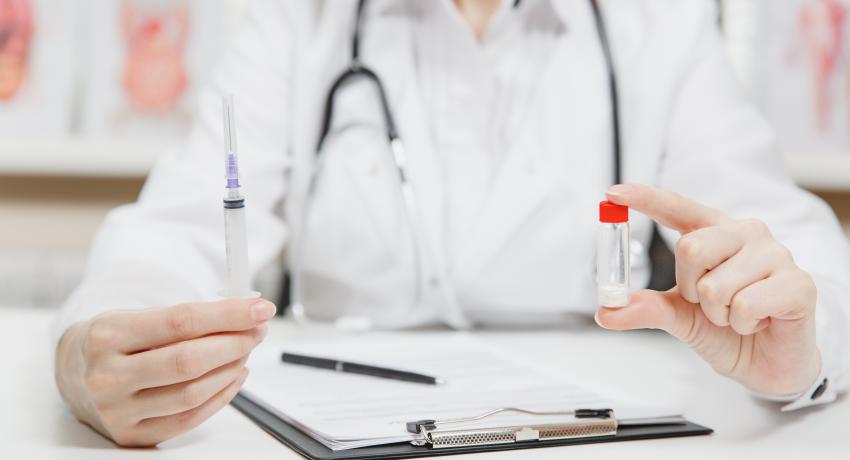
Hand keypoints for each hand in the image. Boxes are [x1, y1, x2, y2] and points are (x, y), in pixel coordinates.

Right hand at [54, 298, 275, 446]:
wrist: (75, 373)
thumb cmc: (117, 340)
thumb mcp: (137, 316)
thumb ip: (187, 316)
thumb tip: (246, 312)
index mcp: (107, 335)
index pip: (180, 321)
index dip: (227, 314)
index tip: (259, 308)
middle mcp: (108, 376)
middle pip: (188, 361)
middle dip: (234, 343)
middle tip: (258, 330)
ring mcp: (118, 411)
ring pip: (191, 394)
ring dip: (231, 369)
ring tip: (246, 350)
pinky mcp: (132, 435)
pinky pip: (189, 419)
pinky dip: (221, 396)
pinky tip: (235, 375)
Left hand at [595, 184, 820, 396]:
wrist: (767, 364)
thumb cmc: (725, 329)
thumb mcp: (678, 316)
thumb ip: (645, 307)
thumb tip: (605, 311)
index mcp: (714, 232)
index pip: (678, 207)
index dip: (646, 198)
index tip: (613, 193)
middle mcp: (746, 233)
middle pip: (691, 248)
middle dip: (690, 289)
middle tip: (709, 304)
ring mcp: (775, 254)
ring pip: (716, 285)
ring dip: (718, 314)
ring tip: (737, 316)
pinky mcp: (798, 283)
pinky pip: (746, 305)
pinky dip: (742, 324)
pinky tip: (758, 322)